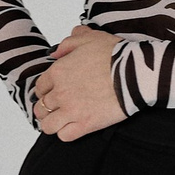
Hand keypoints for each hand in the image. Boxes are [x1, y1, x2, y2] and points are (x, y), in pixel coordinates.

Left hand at [34, 23, 125, 140]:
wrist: (134, 73)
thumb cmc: (115, 55)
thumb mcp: (90, 38)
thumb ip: (69, 43)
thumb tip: (56, 52)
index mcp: (58, 72)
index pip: (40, 87)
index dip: (44, 91)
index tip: (51, 93)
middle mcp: (61, 92)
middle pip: (41, 107)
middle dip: (46, 108)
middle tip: (56, 108)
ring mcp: (72, 110)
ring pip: (48, 125)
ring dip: (52, 123)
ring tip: (61, 121)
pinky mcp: (85, 124)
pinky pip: (64, 136)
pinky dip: (66, 133)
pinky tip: (74, 127)